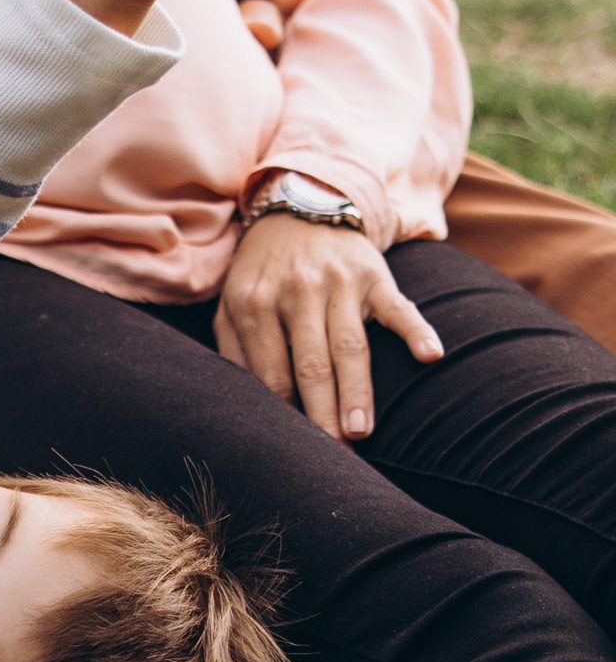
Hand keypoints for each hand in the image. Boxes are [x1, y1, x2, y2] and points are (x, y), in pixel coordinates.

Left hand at [215, 214, 443, 440]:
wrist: (301, 208)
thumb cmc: (262, 272)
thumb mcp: (231, 304)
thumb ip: (233, 349)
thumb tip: (245, 402)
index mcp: (256, 305)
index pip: (271, 371)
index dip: (283, 410)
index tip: (293, 444)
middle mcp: (297, 293)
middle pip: (312, 364)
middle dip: (321, 411)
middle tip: (332, 453)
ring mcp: (339, 284)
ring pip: (350, 346)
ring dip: (357, 390)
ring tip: (360, 431)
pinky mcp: (374, 275)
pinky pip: (398, 306)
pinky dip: (416, 329)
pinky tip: (430, 356)